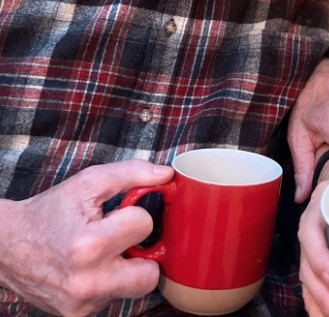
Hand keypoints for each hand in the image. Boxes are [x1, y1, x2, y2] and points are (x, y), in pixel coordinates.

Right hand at [0, 159, 173, 316]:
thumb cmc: (49, 212)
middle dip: (144, 253)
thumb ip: (131, 173)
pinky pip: (115, 298)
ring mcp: (83, 304)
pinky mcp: (78, 316)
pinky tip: (92, 267)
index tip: (117, 213)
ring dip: (128, 269)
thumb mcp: (87, 183)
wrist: (7, 247)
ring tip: (104, 252)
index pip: (144, 226)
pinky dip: (110, 282)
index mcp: (88, 246)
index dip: (135, 213)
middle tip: (123, 239)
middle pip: (151, 275)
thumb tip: (166, 173)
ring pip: (135, 288)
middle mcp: (87, 282)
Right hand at [298, 159, 328, 316]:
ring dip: (321, 306)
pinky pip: (315, 287)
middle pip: (307, 265)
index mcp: (322, 202)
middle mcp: (314, 226)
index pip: (310, 231)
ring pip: (309, 281)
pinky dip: (320, 306)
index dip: (319, 257)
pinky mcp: (322, 259)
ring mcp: (315, 245)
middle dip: (324, 296)